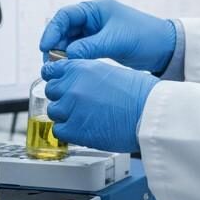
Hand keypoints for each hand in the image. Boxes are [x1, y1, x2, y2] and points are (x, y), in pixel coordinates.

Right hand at [39, 0, 175, 73]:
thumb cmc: (144, 36)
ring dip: (62, 54)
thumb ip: (91, 47)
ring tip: (57, 69)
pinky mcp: (99, 45)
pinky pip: (79, 50)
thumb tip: (68, 56)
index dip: (52, 30)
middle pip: (64, 30)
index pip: (66, 16)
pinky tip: (70, 69)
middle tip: (49, 63)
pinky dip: (72, 59)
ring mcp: (95, 32)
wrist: (164, 48)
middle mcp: (93, 18)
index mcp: (96, 9)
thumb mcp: (116, 41)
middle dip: (55, 45)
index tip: (45, 46)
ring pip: (70, 42)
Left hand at [41, 58, 158, 152]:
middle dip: (62, 97)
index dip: (55, 78)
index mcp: (81, 68)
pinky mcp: (74, 130)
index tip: (58, 84)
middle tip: (76, 103)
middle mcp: (72, 86)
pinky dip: (69, 131)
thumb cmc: (138, 93)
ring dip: (65, 115)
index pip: (52, 70)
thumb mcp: (109, 72)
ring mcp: (71, 108)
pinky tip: (84, 128)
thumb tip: (77, 83)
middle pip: (51, 91)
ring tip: (84, 117)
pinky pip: (59, 131)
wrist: (148, 112)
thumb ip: (87, 76)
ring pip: (54, 112)